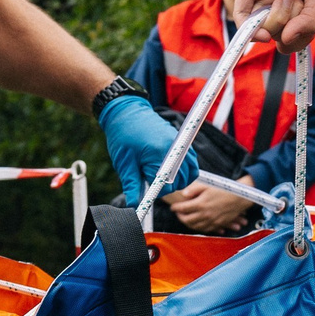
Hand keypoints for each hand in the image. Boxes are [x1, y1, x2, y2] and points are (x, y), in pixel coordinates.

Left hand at [99, 93, 196, 207]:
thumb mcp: (124, 163)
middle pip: (181, 179)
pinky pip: (191, 161)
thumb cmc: (123, 135)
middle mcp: (174, 148)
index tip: (147, 191)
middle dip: (168, 187)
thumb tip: (133, 205)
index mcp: (159, 154)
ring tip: (161, 178)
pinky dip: (186, 170)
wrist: (127, 111)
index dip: (157, 192)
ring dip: (179, 180)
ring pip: (190, 172)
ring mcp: (180, 143)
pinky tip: (171, 171)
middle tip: (152, 184)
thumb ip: (131, 185)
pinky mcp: (181, 141)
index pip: (167, 184)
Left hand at [165, 180, 256, 234]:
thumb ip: (194, 189)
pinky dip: (199, 228)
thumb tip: (184, 194)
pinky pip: (205, 230)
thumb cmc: (225, 189)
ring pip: (195, 227)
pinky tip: (197, 225)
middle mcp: (205, 214)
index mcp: (201, 204)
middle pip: (187, 220)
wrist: (240, 197)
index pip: (183, 208)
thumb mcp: (208, 185)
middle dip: (180, 217)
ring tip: (185, 219)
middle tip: (178, 213)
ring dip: (188, 224)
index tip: (173, 207)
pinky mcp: (218, 224)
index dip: (176, 208)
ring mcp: (212, 221)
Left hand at [233, 0, 314, 52]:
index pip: (291, 36)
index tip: (298, 36)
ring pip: (262, 28)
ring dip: (277, 20)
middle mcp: (277, 2)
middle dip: (289, 26)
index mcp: (296, 5)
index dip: (294, 42)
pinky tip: (262, 34)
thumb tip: (284, 44)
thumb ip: (308, 23)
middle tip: (297, 1)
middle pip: (277, 34)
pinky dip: (250, 30)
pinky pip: (242, 17)